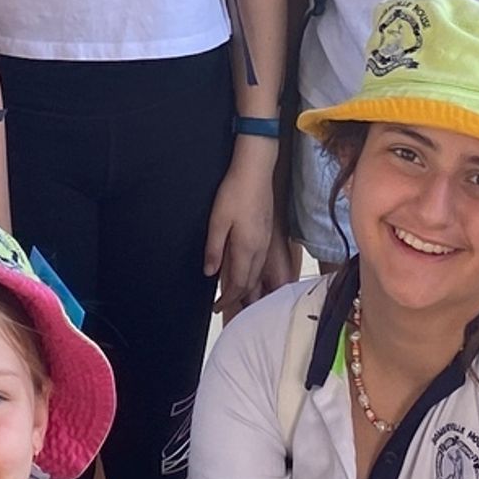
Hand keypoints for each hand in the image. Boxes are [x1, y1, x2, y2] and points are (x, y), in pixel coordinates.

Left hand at [203, 147, 282, 316]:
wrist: (255, 170)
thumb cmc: (235, 192)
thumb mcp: (217, 221)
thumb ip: (214, 249)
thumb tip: (210, 272)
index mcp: (247, 248)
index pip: (239, 285)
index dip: (228, 299)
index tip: (217, 308)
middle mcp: (260, 249)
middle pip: (251, 283)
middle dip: (238, 298)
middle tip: (223, 306)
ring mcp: (266, 241)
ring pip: (258, 274)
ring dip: (247, 288)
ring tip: (233, 294)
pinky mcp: (267, 233)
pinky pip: (261, 262)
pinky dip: (252, 273)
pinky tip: (244, 270)